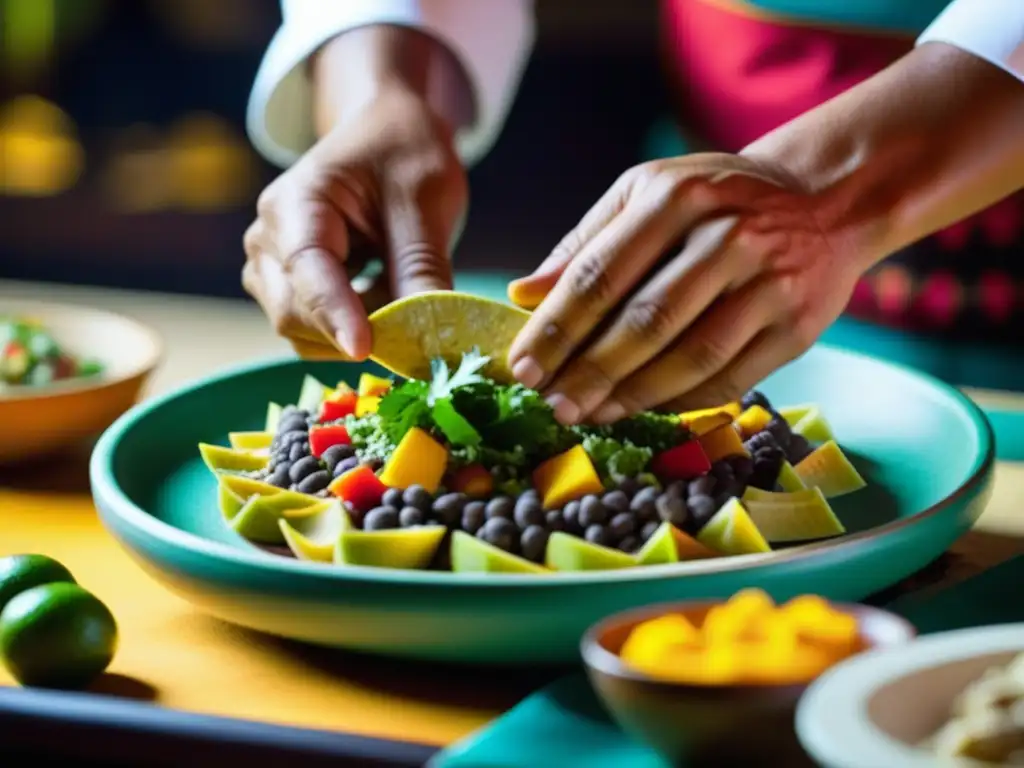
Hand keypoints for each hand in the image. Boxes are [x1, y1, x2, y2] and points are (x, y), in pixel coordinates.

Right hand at [243, 87, 467, 359]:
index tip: (364, 349)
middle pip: (294, 314)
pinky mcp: (288, 289)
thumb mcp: (427, 201)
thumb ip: (423, 268)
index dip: (335, 315)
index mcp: (296, 204)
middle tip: (416, 320)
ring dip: (357, 331)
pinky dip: (355, 329)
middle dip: (353, 329)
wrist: (387, 131)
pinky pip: (315, 332)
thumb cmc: (405, 154)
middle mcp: (268, 239)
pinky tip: (386, 295)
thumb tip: (432, 338)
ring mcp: (271, 268)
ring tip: (401, 288)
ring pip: (303, 332)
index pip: (308, 271)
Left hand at [506, 153, 866, 423]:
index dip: (556, 327)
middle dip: (589, 372)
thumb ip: (585, 243)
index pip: (600, 273)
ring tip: (590, 414)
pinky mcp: (797, 326)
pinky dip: (680, 402)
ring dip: (632, 396)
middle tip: (552, 405)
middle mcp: (727, 236)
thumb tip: (522, 295)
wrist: (824, 201)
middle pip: (645, 321)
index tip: (523, 367)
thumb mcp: (648, 195)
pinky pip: (728, 379)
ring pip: (689, 357)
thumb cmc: (716, 199)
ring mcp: (768, 283)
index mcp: (675, 196)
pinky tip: (643, 409)